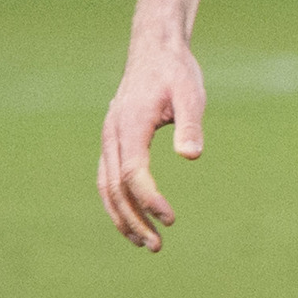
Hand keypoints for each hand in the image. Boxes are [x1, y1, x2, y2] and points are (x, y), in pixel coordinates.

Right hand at [98, 32, 207, 250]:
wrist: (154, 51)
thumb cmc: (176, 72)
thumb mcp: (190, 93)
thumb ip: (190, 124)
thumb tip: (191, 156)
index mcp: (130, 124)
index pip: (133, 173)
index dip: (149, 199)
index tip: (171, 218)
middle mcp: (112, 134)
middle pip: (114, 187)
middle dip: (134, 219)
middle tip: (157, 246)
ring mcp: (109, 138)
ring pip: (106, 186)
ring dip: (122, 217)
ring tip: (146, 243)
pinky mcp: (113, 141)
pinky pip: (108, 178)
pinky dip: (117, 203)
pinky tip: (135, 219)